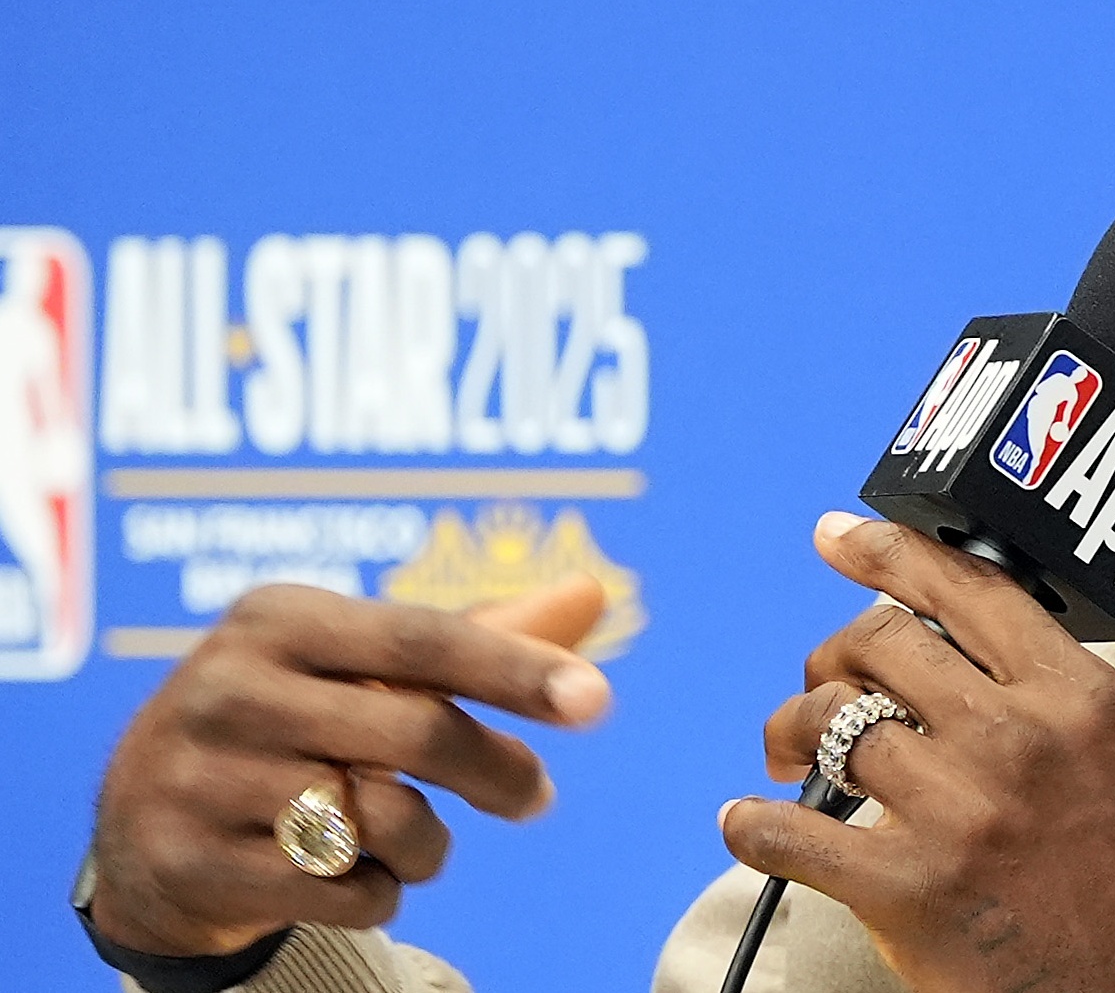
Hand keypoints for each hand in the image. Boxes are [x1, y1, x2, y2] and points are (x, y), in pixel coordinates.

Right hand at [87, 575, 612, 956]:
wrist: (143, 821)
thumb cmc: (289, 722)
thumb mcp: (357, 663)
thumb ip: (473, 636)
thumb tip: (592, 593)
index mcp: (278, 618)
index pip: (422, 638)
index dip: (515, 670)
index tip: (595, 701)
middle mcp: (228, 687)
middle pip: (412, 732)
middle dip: (496, 771)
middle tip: (535, 797)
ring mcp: (197, 777)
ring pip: (378, 820)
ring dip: (428, 843)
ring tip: (421, 841)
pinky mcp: (188, 862)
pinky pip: (335, 892)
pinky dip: (379, 895)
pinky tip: (362, 878)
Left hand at [723, 514, 1114, 992]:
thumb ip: (1056, 696)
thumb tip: (974, 650)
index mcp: (1078, 697)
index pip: (967, 588)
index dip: (888, 552)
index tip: (842, 538)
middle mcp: (1016, 738)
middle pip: (884, 642)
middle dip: (834, 651)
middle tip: (823, 676)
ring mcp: (957, 810)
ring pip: (832, 722)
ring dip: (792, 730)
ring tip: (790, 752)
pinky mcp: (906, 888)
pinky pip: (792, 832)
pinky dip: (753, 822)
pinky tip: (749, 819)